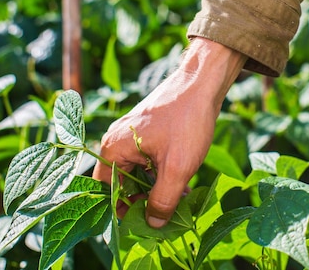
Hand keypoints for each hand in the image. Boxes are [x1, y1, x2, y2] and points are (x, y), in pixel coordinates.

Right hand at [92, 37, 246, 227]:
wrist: (202, 83)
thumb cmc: (187, 122)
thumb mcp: (177, 168)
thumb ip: (163, 200)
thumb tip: (153, 225)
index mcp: (113, 149)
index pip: (106, 192)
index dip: (121, 211)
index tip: (141, 225)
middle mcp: (116, 141)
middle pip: (121, 183)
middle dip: (142, 202)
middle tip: (164, 218)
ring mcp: (131, 135)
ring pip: (137, 173)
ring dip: (155, 189)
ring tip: (178, 202)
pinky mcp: (147, 132)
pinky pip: (147, 161)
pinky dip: (161, 175)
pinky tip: (182, 186)